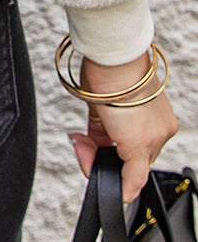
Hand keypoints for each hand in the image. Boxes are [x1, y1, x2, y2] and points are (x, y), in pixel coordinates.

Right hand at [68, 50, 178, 204]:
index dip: (109, 148)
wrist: (113, 56)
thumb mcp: (102, 100)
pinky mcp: (141, 146)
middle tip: (81, 144)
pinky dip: (116, 186)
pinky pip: (132, 181)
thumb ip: (100, 128)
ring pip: (128, 168)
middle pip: (132, 159)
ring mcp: (154, 139)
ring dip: (100, 160)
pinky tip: (96, 174)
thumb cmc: (108, 65)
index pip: (135, 145)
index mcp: (155, 116)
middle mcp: (160, 130)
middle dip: (103, 155)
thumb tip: (85, 143)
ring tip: (82, 143)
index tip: (87, 141)